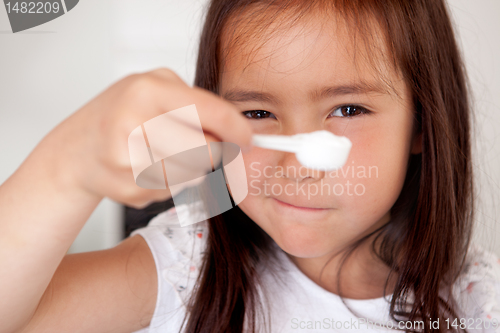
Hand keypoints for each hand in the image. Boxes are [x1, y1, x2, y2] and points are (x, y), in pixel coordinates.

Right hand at [46, 68, 251, 207]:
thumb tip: (233, 129)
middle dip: (212, 150)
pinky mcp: (129, 189)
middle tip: (200, 143)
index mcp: (146, 91)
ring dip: (190, 166)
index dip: (235, 127)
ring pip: (193, 173)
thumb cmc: (120, 114)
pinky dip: (171, 180)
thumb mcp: (152, 88)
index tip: (248, 137)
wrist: (76, 151)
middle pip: (205, 150)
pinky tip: (148, 167)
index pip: (207, 110)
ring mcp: (129, 160)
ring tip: (165, 152)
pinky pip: (174, 190)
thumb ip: (192, 102)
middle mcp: (135, 123)